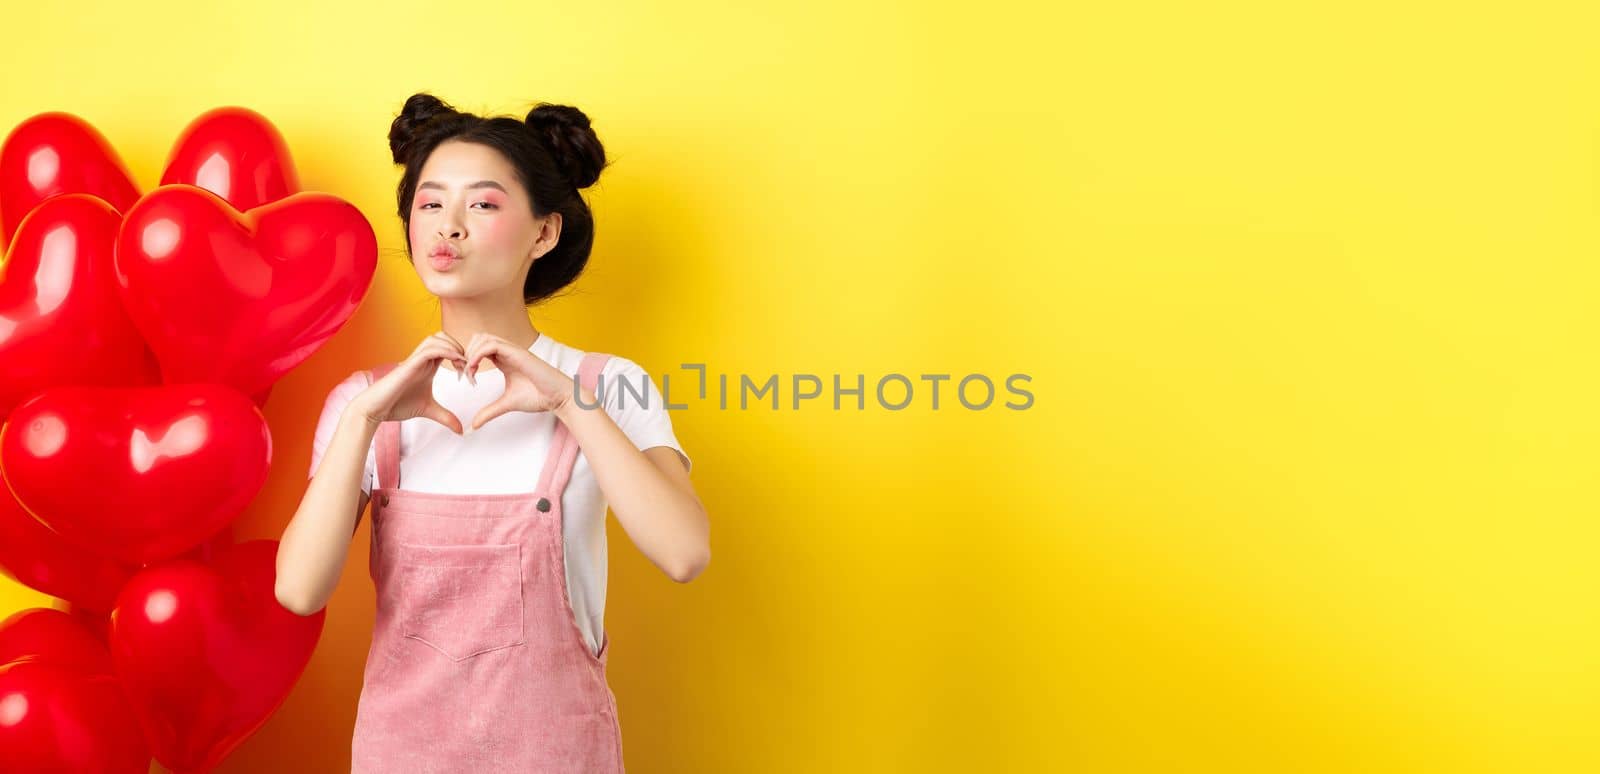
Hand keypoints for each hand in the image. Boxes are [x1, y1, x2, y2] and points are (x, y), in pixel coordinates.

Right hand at [350, 332, 466, 433]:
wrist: (376, 409)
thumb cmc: (397, 405)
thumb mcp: (429, 410)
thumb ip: (446, 417)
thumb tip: (461, 431)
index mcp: (427, 365)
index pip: (447, 347)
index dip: (462, 355)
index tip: (469, 372)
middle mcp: (421, 359)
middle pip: (443, 336)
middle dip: (459, 346)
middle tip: (467, 365)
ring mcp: (415, 360)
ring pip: (436, 338)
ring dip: (453, 346)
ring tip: (462, 363)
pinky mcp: (409, 364)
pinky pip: (430, 349)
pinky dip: (446, 351)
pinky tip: (455, 362)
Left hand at [462, 332, 575, 430]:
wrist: (558, 397)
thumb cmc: (538, 397)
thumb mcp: (507, 404)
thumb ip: (490, 411)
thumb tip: (474, 424)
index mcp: (505, 359)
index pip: (480, 347)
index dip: (468, 359)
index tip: (466, 378)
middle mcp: (508, 351)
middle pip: (478, 337)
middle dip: (466, 352)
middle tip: (465, 373)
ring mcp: (513, 350)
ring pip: (483, 337)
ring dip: (471, 352)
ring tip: (470, 372)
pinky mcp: (518, 353)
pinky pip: (492, 345)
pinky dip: (478, 354)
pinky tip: (476, 369)